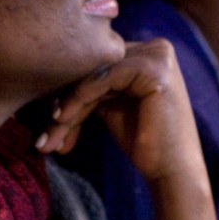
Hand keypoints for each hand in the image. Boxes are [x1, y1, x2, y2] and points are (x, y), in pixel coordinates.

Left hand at [36, 38, 201, 183]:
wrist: (172, 171)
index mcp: (146, 51)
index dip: (70, 88)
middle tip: (45, 134)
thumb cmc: (142, 141)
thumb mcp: (111, 104)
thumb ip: (92, 84)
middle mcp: (155, 47)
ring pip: (97, 73)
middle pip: (96, 67)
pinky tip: (64, 116)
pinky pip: (107, 77)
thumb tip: (49, 76)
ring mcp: (158, 55)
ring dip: (69, 103)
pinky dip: (83, 95)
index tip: (48, 118)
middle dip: (67, 99)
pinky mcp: (155, 69)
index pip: (98, 63)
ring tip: (52, 132)